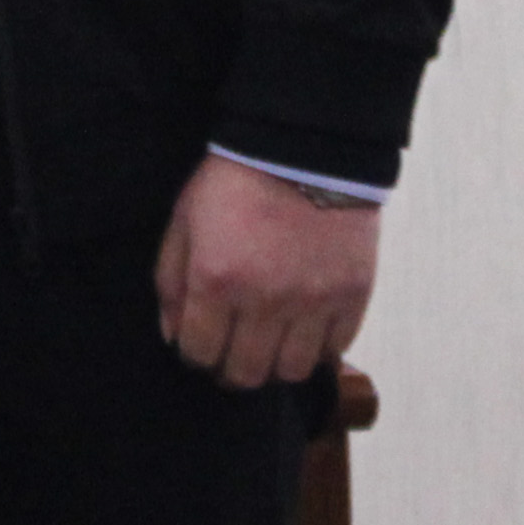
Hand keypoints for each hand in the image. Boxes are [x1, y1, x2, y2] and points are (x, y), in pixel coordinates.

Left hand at [155, 154, 375, 391]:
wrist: (302, 150)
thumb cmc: (233, 184)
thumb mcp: (183, 223)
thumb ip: (171, 283)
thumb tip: (173, 337)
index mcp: (216, 280)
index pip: (199, 352)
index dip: (194, 357)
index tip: (199, 348)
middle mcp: (265, 300)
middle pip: (245, 373)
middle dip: (230, 370)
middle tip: (231, 355)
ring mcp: (314, 302)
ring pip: (291, 371)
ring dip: (275, 364)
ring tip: (269, 345)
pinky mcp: (352, 297)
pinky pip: (335, 350)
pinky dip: (316, 349)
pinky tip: (303, 330)